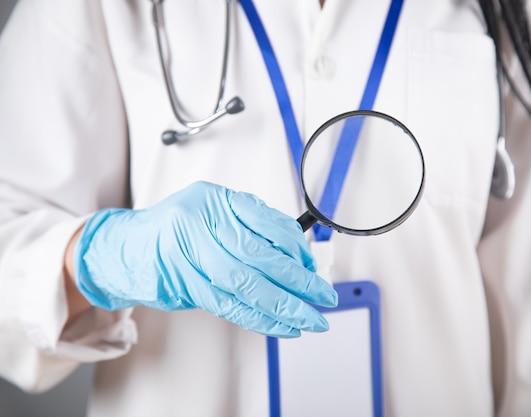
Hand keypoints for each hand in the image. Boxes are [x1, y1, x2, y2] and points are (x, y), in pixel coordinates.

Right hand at [73, 181, 337, 337]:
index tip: (313, 267)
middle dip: (297, 281)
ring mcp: (189, 255)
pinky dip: (258, 319)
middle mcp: (201, 222)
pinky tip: (282, 326)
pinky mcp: (182, 284)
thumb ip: (251, 228)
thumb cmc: (178, 230)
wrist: (126, 249)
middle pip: (259, 256)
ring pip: (246, 285)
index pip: (267, 223)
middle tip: (323, 296)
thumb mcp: (214, 212)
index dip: (296, 248)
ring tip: (310, 319)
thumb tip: (299, 257)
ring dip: (283, 306)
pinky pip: (228, 305)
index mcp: (216, 200)